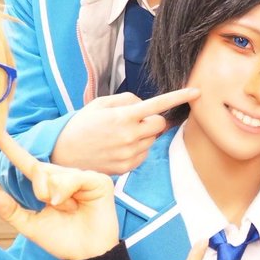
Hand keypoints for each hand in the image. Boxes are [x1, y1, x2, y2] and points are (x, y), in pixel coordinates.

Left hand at [0, 131, 118, 259]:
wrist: (85, 255)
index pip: (28, 164)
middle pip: (40, 170)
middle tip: (53, 207)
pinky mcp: (98, 181)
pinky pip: (73, 177)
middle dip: (39, 190)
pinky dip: (65, 191)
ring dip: (53, 195)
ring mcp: (83, 178)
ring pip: (54, 174)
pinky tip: (72, 206)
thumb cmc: (62, 241)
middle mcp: (65, 178)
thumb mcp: (31, 226)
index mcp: (49, 186)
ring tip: (68, 209)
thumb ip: (11, 211)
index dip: (12, 149)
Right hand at [51, 88, 198, 174]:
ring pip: (152, 140)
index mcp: (123, 116)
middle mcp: (129, 135)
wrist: (62, 153)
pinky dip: (137, 149)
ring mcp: (129, 154)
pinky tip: (118, 148)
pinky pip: (143, 154)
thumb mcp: (100, 104)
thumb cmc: (81, 125)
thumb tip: (144, 105)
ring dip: (143, 135)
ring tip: (120, 136)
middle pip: (160, 124)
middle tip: (135, 120)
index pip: (158, 104)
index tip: (196, 92)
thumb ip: (126, 100)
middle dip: (153, 120)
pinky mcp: (127, 167)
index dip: (179, 97)